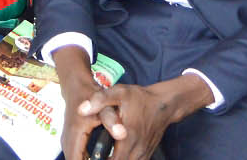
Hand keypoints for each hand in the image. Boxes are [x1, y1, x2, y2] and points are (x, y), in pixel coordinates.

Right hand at [55, 46, 112, 159]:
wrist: (75, 86)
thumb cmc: (90, 95)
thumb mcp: (104, 105)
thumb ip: (112, 120)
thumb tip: (122, 134)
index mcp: (76, 132)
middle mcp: (68, 138)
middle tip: (107, 159)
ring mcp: (66, 139)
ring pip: (73, 159)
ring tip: (104, 158)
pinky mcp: (69, 140)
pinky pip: (74, 155)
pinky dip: (83, 159)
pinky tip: (97, 158)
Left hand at [76, 75, 213, 159]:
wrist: (164, 104)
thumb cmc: (140, 98)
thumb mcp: (119, 92)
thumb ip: (100, 99)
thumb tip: (81, 109)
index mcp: (127, 138)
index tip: (87, 157)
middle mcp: (137, 150)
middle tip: (90, 156)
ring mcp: (143, 153)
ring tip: (99, 156)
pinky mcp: (146, 154)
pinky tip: (111, 156)